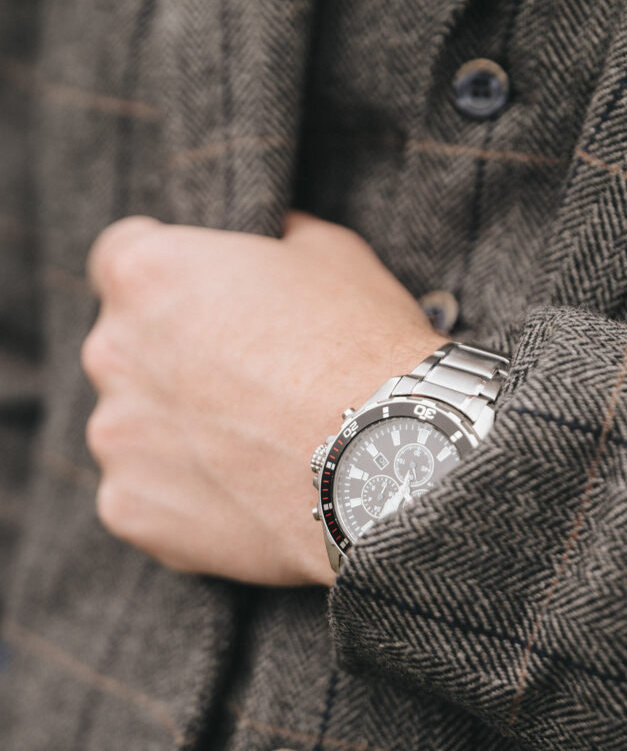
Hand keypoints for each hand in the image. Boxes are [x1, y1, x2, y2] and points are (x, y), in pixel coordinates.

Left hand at [82, 211, 441, 585]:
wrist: (390, 462)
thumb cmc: (364, 350)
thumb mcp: (330, 256)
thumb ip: (271, 244)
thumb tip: (271, 242)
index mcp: (147, 274)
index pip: (121, 260)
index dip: (167, 284)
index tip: (202, 307)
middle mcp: (111, 351)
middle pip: (127, 351)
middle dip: (174, 364)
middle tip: (246, 389)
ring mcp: (116, 437)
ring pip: (134, 429)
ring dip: (176, 435)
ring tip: (252, 454)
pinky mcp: (130, 508)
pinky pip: (144, 497)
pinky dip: (182, 499)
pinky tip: (243, 499)